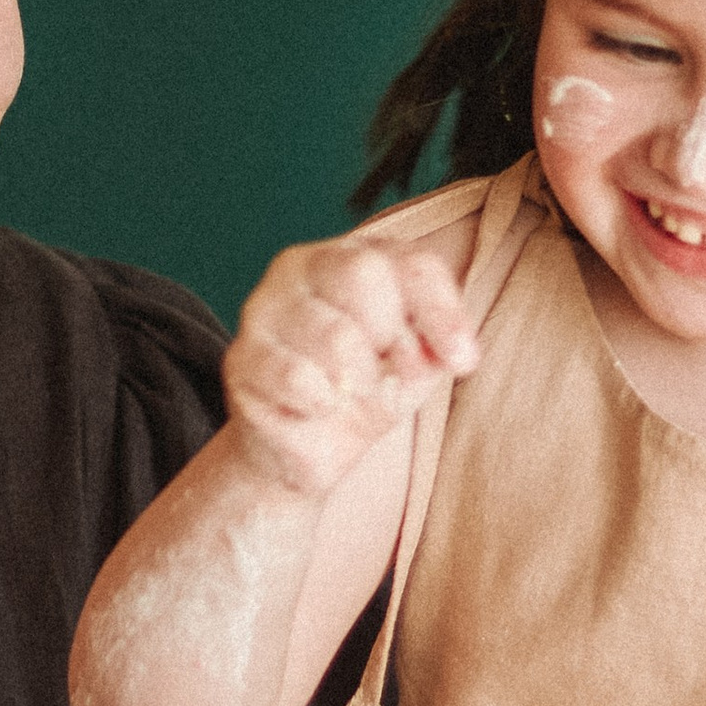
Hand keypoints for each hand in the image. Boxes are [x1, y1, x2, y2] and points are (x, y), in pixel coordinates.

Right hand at [223, 236, 479, 499]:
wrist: (305, 449)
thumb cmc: (364, 390)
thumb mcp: (416, 361)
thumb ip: (438, 341)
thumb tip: (458, 351)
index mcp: (352, 256)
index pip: (411, 262)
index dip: (443, 311)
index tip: (463, 362)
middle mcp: (302, 267)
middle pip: (364, 274)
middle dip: (392, 337)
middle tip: (389, 374)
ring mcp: (263, 308)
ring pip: (335, 334)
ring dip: (361, 380)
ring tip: (353, 393)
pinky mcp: (242, 357)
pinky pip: (300, 378)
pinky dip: (325, 403)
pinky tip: (320, 406)